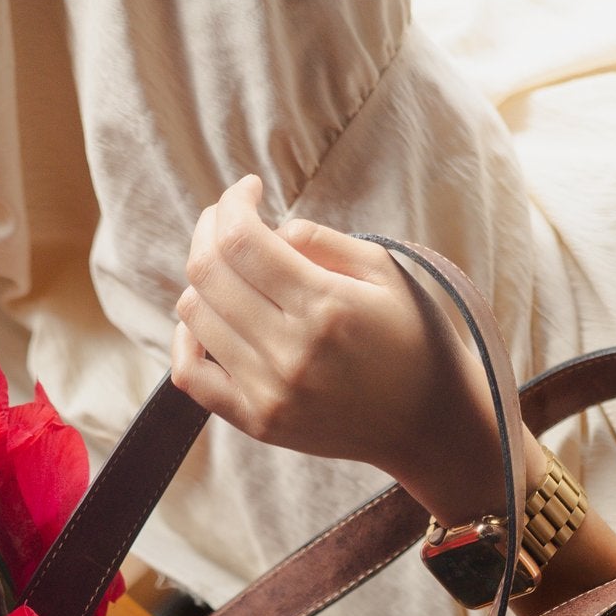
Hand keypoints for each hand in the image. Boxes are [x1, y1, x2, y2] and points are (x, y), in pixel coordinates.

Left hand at [170, 175, 536, 522]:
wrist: (428, 424)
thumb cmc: (413, 337)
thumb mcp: (383, 271)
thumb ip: (319, 240)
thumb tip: (264, 228)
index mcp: (325, 307)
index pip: (241, 240)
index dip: (232, 202)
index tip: (248, 190)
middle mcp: (290, 352)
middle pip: (208, 272)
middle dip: (210, 228)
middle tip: (230, 219)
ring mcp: (269, 393)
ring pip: (194, 314)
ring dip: (203, 278)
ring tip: (233, 270)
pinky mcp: (257, 422)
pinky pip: (190, 375)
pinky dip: (186, 338)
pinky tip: (206, 319)